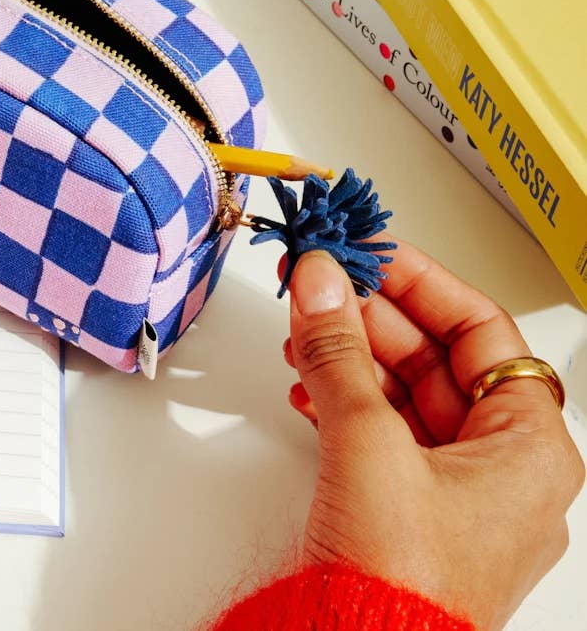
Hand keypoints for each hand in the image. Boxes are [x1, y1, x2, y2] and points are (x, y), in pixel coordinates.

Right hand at [283, 242, 583, 629]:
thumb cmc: (403, 581)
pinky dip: (341, 401)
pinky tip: (305, 387)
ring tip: (302, 332)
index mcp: (529, 448)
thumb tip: (321, 279)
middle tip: (318, 282)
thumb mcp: (366, 440)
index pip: (481, 331)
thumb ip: (338, 349)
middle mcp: (502, 469)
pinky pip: (381, 433)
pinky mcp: (409, 513)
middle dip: (371, 317)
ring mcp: (456, 494)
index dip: (420, 282)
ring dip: (349, 356)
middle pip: (438, 359)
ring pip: (404, 394)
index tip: (368, 250)